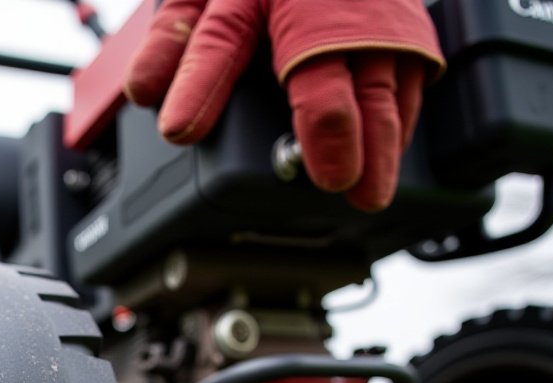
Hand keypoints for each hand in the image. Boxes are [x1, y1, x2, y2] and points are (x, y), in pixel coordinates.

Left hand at [124, 0, 443, 211]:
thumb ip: (174, 39)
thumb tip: (144, 91)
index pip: (218, 42)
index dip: (198, 86)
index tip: (180, 129)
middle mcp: (314, 3)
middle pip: (322, 67)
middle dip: (328, 127)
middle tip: (331, 179)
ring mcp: (366, 12)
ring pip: (376, 79)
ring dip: (377, 142)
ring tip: (369, 193)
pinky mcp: (402, 24)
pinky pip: (408, 76)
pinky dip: (400, 122)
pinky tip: (390, 156)